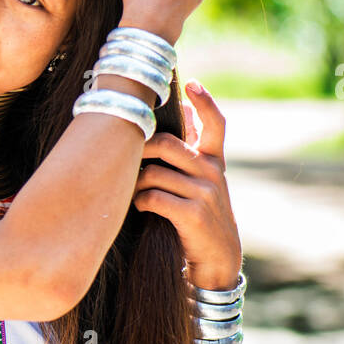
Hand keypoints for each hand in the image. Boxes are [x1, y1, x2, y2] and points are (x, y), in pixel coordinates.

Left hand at [131, 80, 241, 289]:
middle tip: (126, 155)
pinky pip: (153, 197)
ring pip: (155, 172)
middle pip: (168, 144)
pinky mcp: (194, 214)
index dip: (205, 102)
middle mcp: (213, 173)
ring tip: (132, 191)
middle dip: (141, 148)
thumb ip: (192, 153)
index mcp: (215, 161)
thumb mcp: (203, 183)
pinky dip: (140, 201)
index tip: (191, 84)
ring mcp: (205, 193)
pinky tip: (141, 207)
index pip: (216, 124)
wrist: (216, 259)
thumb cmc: (199, 216)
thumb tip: (182, 112)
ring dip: (136, 182)